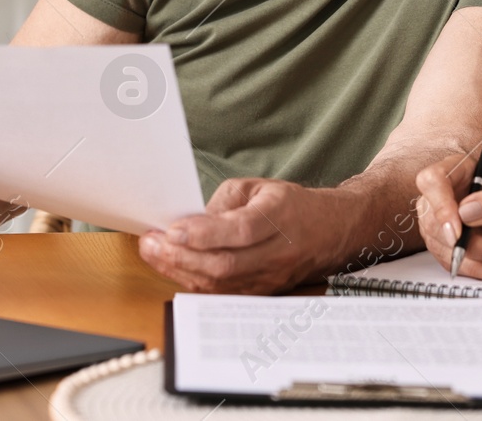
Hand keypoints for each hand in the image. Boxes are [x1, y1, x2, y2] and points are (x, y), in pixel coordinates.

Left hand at [138, 178, 349, 292]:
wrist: (330, 232)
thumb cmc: (292, 206)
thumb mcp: (258, 188)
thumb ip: (223, 202)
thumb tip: (189, 224)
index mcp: (280, 215)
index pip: (240, 230)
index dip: (204, 233)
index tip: (172, 230)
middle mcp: (277, 251)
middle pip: (225, 264)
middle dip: (181, 256)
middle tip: (151, 244)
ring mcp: (271, 277)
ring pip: (221, 284)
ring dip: (181, 271)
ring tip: (154, 254)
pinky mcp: (263, 292)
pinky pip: (223, 293)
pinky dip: (195, 282)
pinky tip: (175, 268)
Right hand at [414, 154, 481, 281]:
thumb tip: (466, 211)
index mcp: (458, 171)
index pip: (432, 180)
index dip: (439, 206)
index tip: (456, 231)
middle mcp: (442, 194)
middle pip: (432, 219)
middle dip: (464, 243)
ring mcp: (437, 219)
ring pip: (439, 244)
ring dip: (472, 259)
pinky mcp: (441, 242)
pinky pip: (448, 261)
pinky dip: (472, 269)